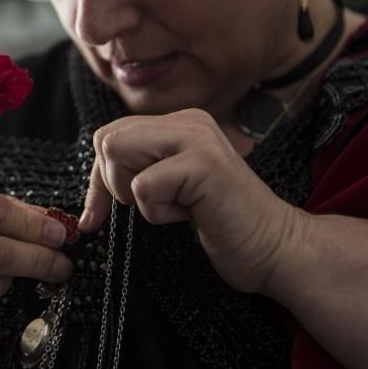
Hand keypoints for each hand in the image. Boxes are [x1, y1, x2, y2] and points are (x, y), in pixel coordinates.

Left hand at [79, 108, 305, 293]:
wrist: (276, 248)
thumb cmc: (221, 223)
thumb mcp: (171, 187)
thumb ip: (140, 170)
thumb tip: (90, 188)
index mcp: (179, 123)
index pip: (109, 135)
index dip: (98, 178)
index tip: (99, 214)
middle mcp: (188, 120)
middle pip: (106, 140)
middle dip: (114, 183)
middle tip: (152, 204)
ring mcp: (197, 138)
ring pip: (117, 154)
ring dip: (136, 196)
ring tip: (178, 205)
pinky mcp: (203, 164)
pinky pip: (143, 186)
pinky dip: (158, 212)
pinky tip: (192, 214)